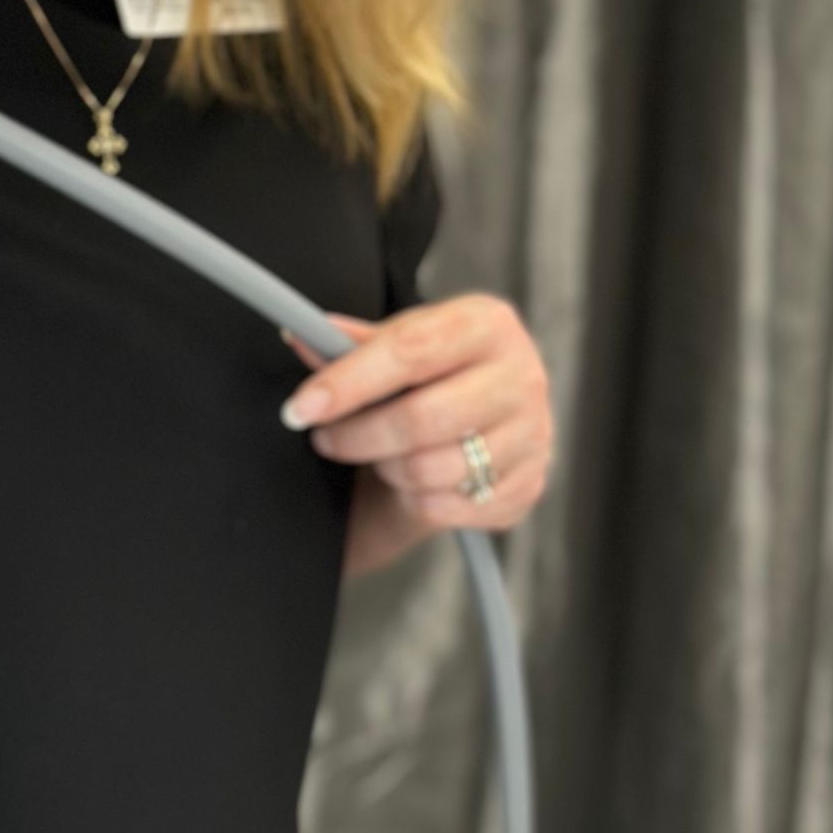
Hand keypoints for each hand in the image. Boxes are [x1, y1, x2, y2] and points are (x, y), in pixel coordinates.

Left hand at [282, 294, 553, 571]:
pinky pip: (447, 508)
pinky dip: (415, 500)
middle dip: (357, 437)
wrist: (484, 423)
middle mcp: (521, 376)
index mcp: (487, 324)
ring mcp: (533, 434)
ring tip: (378, 455)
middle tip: (325, 439)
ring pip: (430, 471)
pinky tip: (412, 480)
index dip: (347, 383)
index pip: (410, 351)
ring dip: (387, 469)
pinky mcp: (528, 486)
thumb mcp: (399, 346)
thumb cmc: (434, 377)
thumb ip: (351, 345)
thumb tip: (300, 336)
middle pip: (421, 419)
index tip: (301, 408)